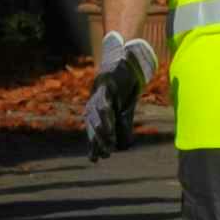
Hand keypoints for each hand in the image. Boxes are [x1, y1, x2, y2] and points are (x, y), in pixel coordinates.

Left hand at [84, 34, 156, 159]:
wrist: (126, 60)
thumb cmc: (125, 85)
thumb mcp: (125, 108)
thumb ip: (123, 125)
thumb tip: (124, 147)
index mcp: (98, 109)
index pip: (94, 130)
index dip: (94, 144)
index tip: (95, 158)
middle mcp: (95, 103)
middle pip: (93, 125)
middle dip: (97, 141)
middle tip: (103, 155)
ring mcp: (99, 94)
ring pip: (97, 115)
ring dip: (102, 130)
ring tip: (107, 143)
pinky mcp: (105, 85)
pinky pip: (103, 101)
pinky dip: (105, 114)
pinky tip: (107, 124)